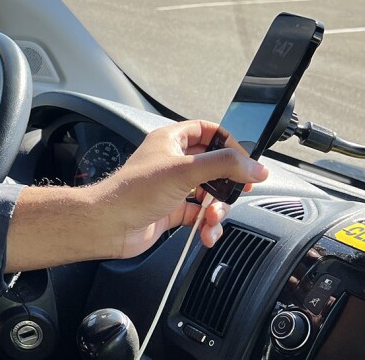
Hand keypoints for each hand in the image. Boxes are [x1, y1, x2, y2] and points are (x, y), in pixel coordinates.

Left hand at [88, 119, 268, 259]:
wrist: (108, 225)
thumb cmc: (134, 192)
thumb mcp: (185, 171)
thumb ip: (224, 166)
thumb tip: (255, 167)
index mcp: (171, 141)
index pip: (207, 131)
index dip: (229, 143)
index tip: (244, 160)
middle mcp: (172, 162)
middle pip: (214, 166)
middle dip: (227, 183)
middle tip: (239, 191)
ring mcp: (172, 188)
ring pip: (209, 194)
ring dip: (217, 209)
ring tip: (212, 219)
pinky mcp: (171, 211)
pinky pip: (199, 216)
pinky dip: (206, 225)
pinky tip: (206, 233)